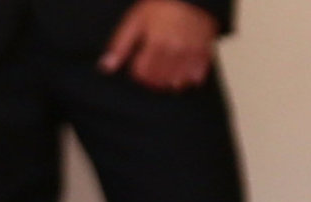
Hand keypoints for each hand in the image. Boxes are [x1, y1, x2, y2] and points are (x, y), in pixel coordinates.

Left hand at [100, 1, 217, 88]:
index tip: (139, 65)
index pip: (142, 74)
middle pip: (159, 81)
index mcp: (155, 43)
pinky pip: (194, 80)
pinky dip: (187, 77)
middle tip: (152, 66)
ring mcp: (190, 56)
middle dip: (152, 78)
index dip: (138, 71)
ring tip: (165, 66)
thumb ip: (121, 45)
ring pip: (176, 84)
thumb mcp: (135, 21)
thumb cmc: (160, 6)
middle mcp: (174, 52)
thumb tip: (106, 67)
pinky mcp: (204, 58)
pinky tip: (181, 65)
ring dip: (168, 80)